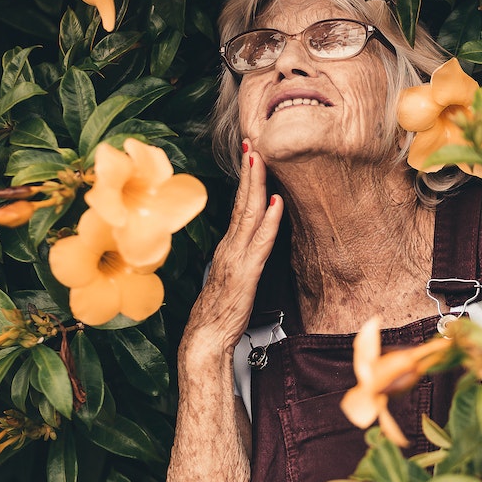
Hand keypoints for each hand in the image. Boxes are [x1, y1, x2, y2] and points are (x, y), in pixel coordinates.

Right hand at [182, 142, 283, 354]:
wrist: (204, 338)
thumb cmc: (218, 313)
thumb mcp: (231, 279)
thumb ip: (240, 259)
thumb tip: (252, 244)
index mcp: (228, 247)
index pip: (238, 206)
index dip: (245, 180)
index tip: (251, 154)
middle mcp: (230, 247)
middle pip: (242, 202)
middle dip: (249, 170)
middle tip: (254, 143)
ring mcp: (236, 259)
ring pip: (249, 215)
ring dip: (257, 185)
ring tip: (262, 160)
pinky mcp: (246, 274)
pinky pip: (260, 243)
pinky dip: (269, 222)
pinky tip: (276, 204)